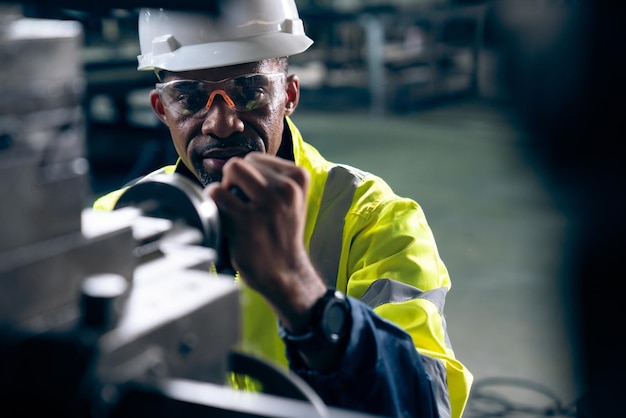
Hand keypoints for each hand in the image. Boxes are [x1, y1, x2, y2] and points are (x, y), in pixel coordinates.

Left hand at [205, 152, 325, 331]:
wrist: (285, 272)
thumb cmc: (281, 233)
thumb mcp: (289, 199)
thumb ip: (265, 178)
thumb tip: (216, 162)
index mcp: (298, 178)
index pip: (256, 159)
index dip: (247, 177)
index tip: (253, 197)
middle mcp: (286, 189)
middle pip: (240, 163)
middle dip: (232, 181)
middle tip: (239, 203)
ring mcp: (267, 204)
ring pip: (230, 171)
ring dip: (224, 190)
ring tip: (233, 210)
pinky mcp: (247, 221)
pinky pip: (217, 194)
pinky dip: (213, 203)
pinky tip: (225, 220)